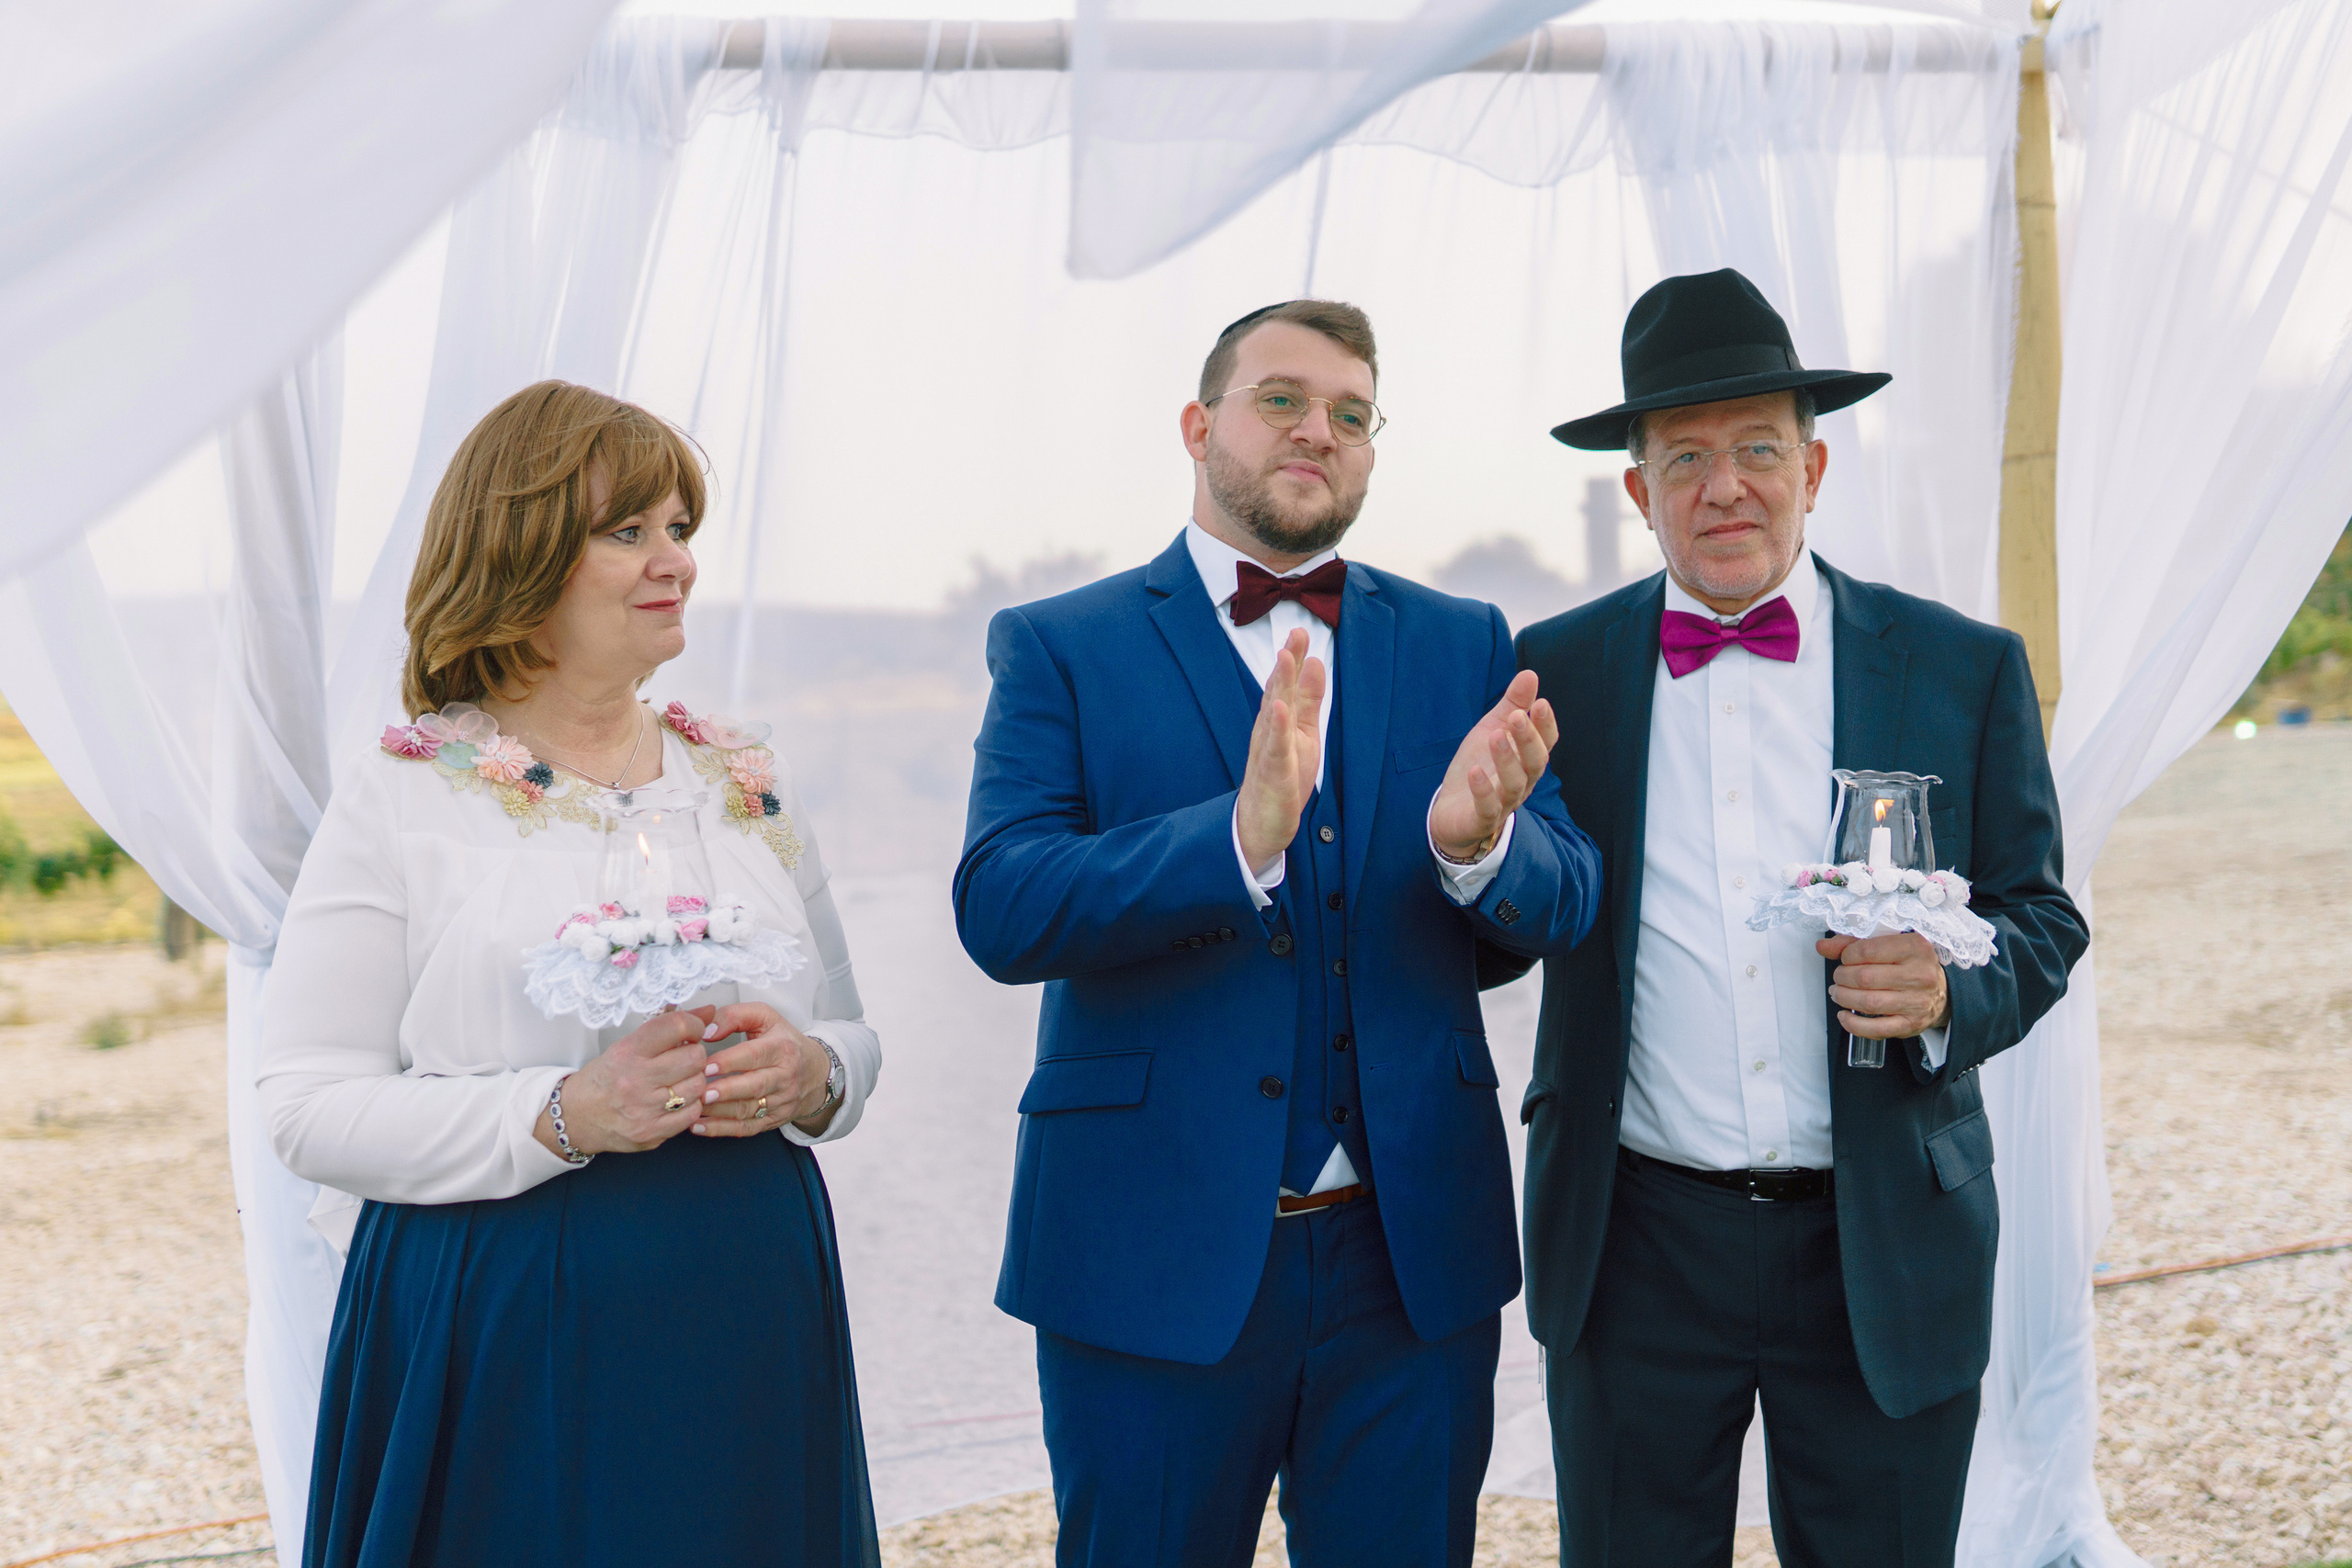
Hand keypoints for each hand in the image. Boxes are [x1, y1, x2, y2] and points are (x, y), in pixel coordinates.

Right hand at [533, 1005, 715, 1157]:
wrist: (576, 1117)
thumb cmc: (606, 1077)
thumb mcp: (627, 1045)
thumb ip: (667, 1027)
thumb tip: (709, 1012)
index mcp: (628, 1052)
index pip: (677, 1027)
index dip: (694, 1025)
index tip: (692, 1031)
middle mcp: (636, 1080)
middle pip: (695, 1057)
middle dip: (695, 1054)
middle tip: (684, 1059)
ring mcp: (644, 1110)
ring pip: (698, 1085)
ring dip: (694, 1080)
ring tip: (679, 1081)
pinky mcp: (652, 1133)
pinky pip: (693, 1113)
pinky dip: (690, 1105)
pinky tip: (676, 1101)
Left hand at [690, 1003, 836, 1136]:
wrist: (816, 1071)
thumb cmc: (783, 1041)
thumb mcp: (765, 1017)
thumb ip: (734, 1016)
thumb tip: (706, 1031)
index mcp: (783, 1048)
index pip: (756, 1055)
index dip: (730, 1062)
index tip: (706, 1066)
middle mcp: (786, 1076)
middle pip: (754, 1086)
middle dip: (725, 1091)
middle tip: (700, 1093)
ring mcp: (782, 1101)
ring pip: (748, 1110)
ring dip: (719, 1112)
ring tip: (693, 1109)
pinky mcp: (775, 1120)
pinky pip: (747, 1128)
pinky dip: (722, 1130)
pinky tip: (699, 1126)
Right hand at [1235, 627, 1327, 870]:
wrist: (1260, 823)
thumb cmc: (1283, 776)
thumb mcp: (1304, 733)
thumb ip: (1309, 699)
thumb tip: (1315, 663)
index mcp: (1278, 720)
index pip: (1285, 684)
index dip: (1293, 658)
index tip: (1300, 632)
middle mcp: (1269, 731)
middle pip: (1278, 691)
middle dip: (1286, 663)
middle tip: (1295, 634)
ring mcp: (1269, 751)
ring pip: (1274, 714)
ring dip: (1279, 685)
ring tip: (1286, 659)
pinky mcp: (1273, 774)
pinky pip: (1275, 749)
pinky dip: (1277, 728)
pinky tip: (1281, 709)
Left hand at [1429, 670, 1556, 861]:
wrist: (1451, 812)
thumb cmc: (1479, 767)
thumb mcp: (1492, 730)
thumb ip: (1512, 705)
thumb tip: (1530, 673)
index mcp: (1526, 760)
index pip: (1546, 743)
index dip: (1545, 725)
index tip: (1540, 703)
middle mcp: (1521, 782)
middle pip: (1535, 763)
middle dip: (1528, 739)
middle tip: (1516, 717)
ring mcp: (1503, 803)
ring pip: (1514, 785)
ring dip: (1506, 760)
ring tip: (1495, 737)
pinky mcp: (1481, 819)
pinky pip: (1487, 808)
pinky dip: (1483, 791)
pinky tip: (1474, 772)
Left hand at [1818, 932, 1950, 1037]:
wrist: (1941, 992)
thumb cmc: (1909, 964)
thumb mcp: (1888, 945)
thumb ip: (1853, 943)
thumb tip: (1822, 946)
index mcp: (1915, 947)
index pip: (1868, 950)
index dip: (1847, 955)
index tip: (1845, 959)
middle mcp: (1920, 974)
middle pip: (1865, 978)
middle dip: (1842, 978)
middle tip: (1838, 978)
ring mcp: (1917, 1002)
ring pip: (1869, 1002)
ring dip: (1844, 998)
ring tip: (1838, 993)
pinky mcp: (1911, 1024)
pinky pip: (1877, 1029)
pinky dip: (1854, 1025)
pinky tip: (1844, 1016)